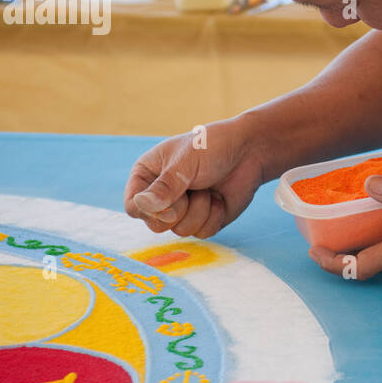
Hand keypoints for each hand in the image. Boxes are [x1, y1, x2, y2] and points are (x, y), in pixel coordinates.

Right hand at [123, 116, 266, 238]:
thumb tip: (142, 206)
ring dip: (200, 210)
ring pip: (180, 231)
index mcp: (147, 175)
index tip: (169, 201)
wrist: (248, 152)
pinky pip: (201, 234)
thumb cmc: (212, 148)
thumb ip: (165, 187)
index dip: (148, 210)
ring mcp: (182, 210)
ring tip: (208, 189)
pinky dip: (213, 217)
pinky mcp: (202, 220)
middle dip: (179, 211)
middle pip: (155, 225)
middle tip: (193, 190)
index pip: (133, 205)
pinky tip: (219, 199)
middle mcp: (160, 195)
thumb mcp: (185, 162)